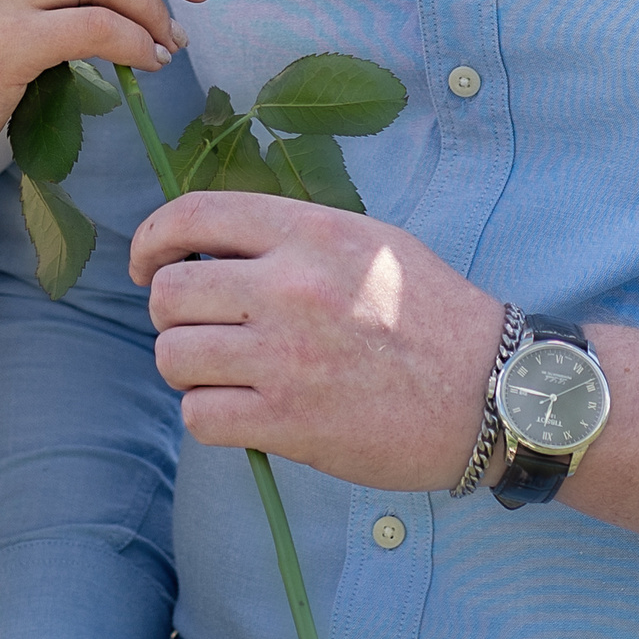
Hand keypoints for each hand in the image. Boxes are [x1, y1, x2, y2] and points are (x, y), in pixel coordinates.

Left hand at [132, 193, 501, 490]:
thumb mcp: (367, 239)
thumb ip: (291, 235)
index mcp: (308, 231)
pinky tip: (241, 411)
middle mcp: (289, 286)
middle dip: (171, 315)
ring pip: (174, 357)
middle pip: (169, 295)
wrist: (490, 389)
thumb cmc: (430, 311)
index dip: (152, 240)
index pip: (192, 216)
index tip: (148, 264)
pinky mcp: (289, 422)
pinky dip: (209, 415)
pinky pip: (200, 416)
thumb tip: (212, 245)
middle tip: (200, 328)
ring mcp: (286, 358)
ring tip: (222, 372)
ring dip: (187, 367)